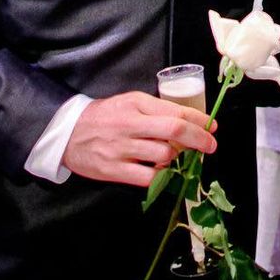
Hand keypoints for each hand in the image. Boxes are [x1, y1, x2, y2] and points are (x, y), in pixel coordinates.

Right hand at [62, 91, 215, 186]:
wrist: (67, 133)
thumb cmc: (105, 116)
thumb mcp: (129, 102)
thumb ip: (156, 109)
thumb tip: (188, 122)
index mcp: (136, 104)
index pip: (175, 112)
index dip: (199, 121)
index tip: (212, 127)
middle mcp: (130, 124)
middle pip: (174, 132)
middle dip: (199, 139)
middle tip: (210, 145)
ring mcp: (121, 148)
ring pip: (163, 155)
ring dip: (176, 157)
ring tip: (175, 156)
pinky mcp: (113, 170)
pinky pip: (147, 177)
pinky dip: (160, 175)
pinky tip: (161, 170)